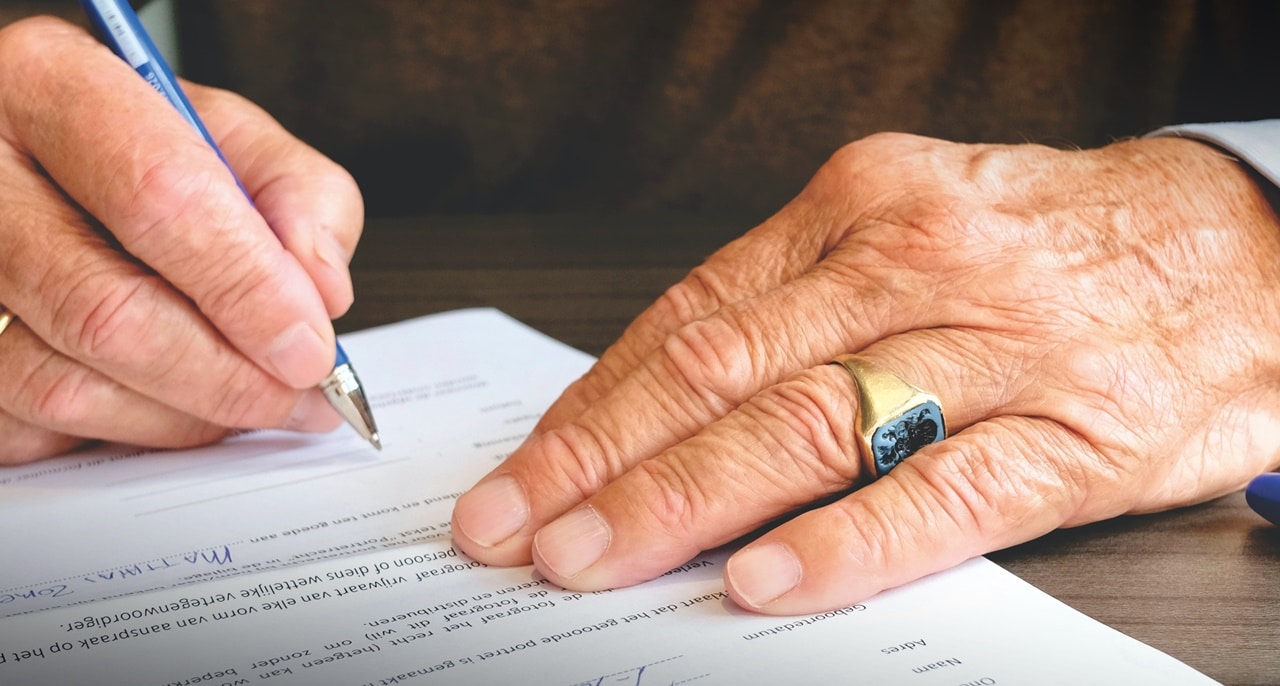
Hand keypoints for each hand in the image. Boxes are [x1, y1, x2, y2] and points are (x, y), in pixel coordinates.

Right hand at [0, 17, 362, 462]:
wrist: (39, 165)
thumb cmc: (139, 151)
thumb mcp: (232, 136)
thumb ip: (301, 197)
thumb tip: (322, 293)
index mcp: (51, 84)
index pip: (159, 196)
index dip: (248, 286)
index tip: (310, 345)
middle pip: (106, 310)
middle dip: (227, 375)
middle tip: (298, 396)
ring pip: (64, 385)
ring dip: (183, 417)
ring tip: (251, 400)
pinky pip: (33, 428)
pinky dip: (122, 431)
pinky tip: (169, 401)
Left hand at [453, 131, 1279, 613]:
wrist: (1240, 245)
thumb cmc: (1050, 244)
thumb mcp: (910, 229)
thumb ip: (796, 305)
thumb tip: (662, 399)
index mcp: (858, 206)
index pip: (691, 319)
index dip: (593, 405)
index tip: (524, 472)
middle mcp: (914, 266)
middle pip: (725, 373)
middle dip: (603, 462)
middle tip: (516, 528)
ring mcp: (995, 350)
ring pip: (812, 427)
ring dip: (685, 502)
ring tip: (595, 559)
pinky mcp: (1075, 434)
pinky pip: (945, 495)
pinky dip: (848, 540)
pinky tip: (767, 580)